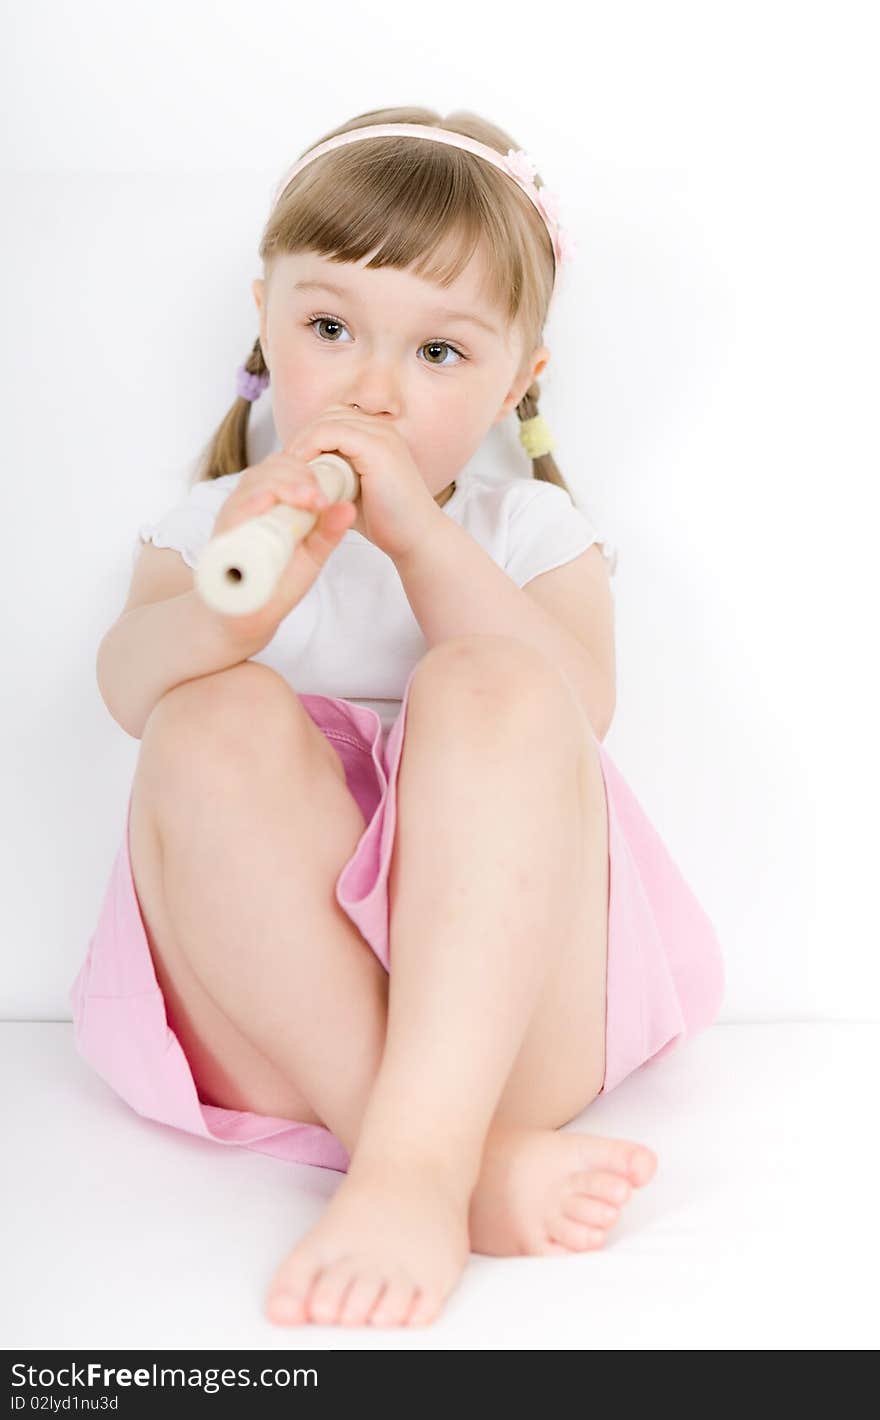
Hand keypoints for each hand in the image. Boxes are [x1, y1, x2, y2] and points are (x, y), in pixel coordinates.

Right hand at [206, 450, 356, 653]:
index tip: (327, 489)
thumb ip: (328, 532)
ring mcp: (233, 521)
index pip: (282, 467)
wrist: (249, 617)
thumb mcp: (311, 554)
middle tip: (320, 497)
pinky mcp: (222, 540)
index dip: (305, 469)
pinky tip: (268, 502)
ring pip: (252, 485)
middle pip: (268, 470)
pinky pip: (233, 514)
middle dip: (297, 476)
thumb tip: (349, 508)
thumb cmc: (278, 581)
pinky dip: (250, 504)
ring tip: (308, 500)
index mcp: (268, 503)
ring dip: (281, 486)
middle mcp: (247, 505)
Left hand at [287, 408, 443, 560]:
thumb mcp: (354, 490)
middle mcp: (382, 429)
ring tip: (292, 469)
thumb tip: (301, 473)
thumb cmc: (387, 521)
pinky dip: (312, 447)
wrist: (417, 538)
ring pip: (327, 421)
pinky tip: (304, 470)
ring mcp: (381, 435)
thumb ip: (334, 475)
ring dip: (305, 442)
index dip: (310, 437)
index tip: (294, 464)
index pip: (334, 419)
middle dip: (304, 437)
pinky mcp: (377, 447)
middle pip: (328, 415)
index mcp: (379, 436)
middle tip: (287, 466)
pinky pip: (331, 433)